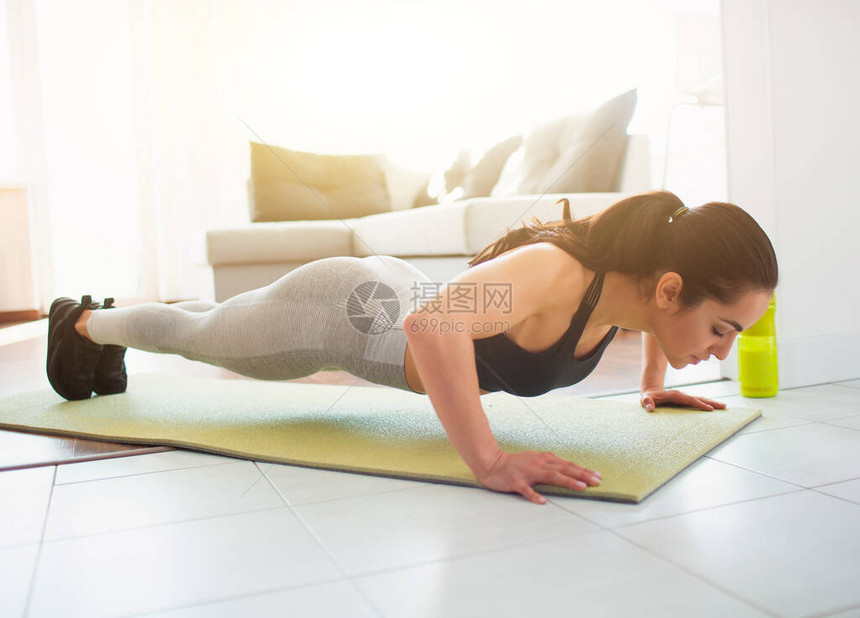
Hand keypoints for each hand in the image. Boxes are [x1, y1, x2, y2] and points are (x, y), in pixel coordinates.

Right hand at [476, 450, 601, 504]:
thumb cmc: (515, 464)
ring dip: (567, 481)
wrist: (492, 463)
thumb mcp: (535, 460)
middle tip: (596, 481)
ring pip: (550, 475)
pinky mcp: (516, 481)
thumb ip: (551, 464)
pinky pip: (526, 490)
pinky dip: (534, 496)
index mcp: (544, 458)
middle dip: (582, 475)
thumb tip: (570, 470)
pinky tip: (543, 502)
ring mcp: (527, 472)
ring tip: (580, 487)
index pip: (567, 464)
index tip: (598, 476)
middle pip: (563, 468)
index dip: (583, 470)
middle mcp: (538, 463)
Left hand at [640, 388, 726, 412]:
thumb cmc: (648, 398)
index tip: (709, 409)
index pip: (689, 400)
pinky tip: (714, 408)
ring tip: (723, 407)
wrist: (650, 391)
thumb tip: (650, 408)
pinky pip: (697, 401)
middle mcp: (681, 395)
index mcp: (674, 396)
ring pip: (700, 399)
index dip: (699, 404)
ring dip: (711, 402)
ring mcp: (684, 397)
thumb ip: (646, 403)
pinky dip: (706, 404)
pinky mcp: (685, 399)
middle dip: (711, 402)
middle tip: (723, 406)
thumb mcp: (645, 399)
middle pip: (698, 398)